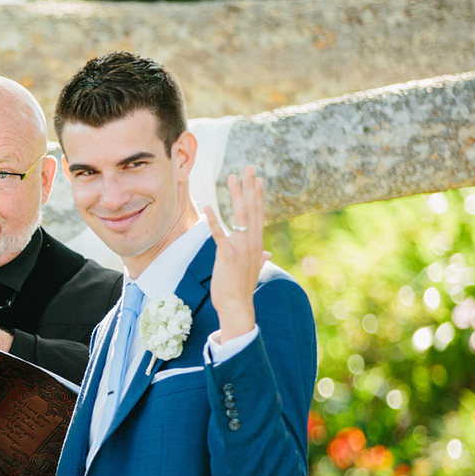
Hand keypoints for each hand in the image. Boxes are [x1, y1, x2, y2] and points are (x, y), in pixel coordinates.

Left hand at [204, 166, 270, 342]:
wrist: (238, 308)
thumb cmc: (241, 289)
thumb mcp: (253, 270)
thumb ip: (260, 259)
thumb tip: (267, 255)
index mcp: (257, 244)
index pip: (259, 214)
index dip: (258, 195)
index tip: (258, 178)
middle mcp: (253, 243)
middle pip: (252, 209)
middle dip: (250, 187)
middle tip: (248, 167)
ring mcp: (241, 249)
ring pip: (241, 216)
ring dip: (236, 195)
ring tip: (232, 178)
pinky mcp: (228, 257)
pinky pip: (220, 235)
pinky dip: (214, 221)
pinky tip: (208, 208)